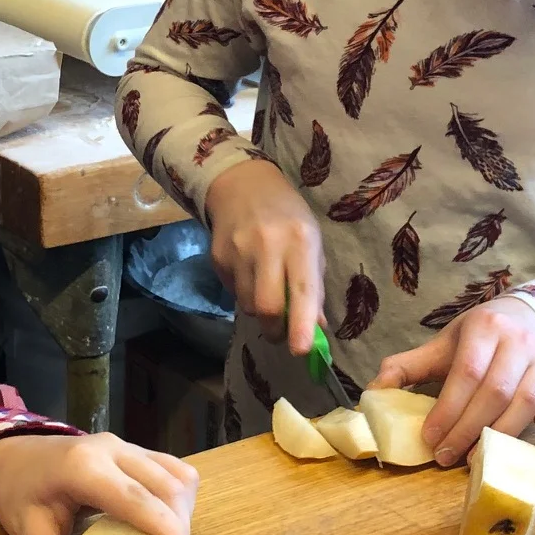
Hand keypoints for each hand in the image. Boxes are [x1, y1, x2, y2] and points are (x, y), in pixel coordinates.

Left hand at [0, 432, 199, 534]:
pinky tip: (171, 527)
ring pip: (179, 476)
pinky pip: (174, 470)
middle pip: (168, 488)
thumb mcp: (23, 525)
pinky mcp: (136, 450)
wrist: (14, 454)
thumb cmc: (19, 490)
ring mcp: (127, 446)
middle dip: (182, 533)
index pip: (139, 500)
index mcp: (85, 467)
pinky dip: (181, 500)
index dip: (168, 533)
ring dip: (186, 517)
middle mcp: (113, 450)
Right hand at [204, 158, 321, 356]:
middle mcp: (267, 246)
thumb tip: (316, 328)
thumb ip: (314, 285)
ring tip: (267, 291)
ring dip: (260, 312)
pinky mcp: (217, 258)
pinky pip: (234, 292)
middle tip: (282, 333)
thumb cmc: (288, 217)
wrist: (242, 184)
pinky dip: (245, 294)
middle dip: (276, 329)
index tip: (302, 350)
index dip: (300, 324)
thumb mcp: (311, 242)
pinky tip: (250, 273)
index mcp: (300, 241)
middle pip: (266, 307)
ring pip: (248, 305)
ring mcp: (237, 252)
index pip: (302, 290)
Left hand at [371, 297, 534, 465]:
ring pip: (528, 401)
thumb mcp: (444, 344)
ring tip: (475, 458)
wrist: (530, 314)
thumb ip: (408, 365)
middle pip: (495, 393)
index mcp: (484, 328)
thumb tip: (374, 390)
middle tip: (445, 456)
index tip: (429, 438)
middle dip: (467, 429)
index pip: (465, 374)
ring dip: (501, 434)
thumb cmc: (481, 338)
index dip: (447, 409)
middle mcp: (519, 340)